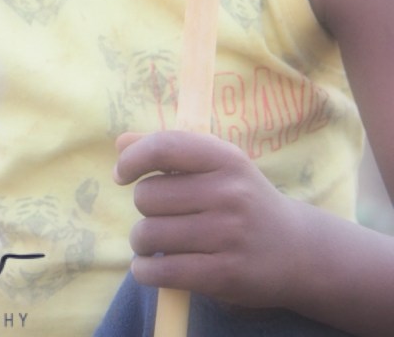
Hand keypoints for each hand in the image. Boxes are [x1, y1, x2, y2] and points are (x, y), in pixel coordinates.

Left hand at [114, 130, 304, 309]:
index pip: (164, 147)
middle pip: (148, 195)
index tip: (121, 174)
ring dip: (141, 241)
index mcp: (225, 158)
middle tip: (160, 215)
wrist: (298, 251)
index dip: (132, 159)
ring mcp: (228, 235)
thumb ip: (170, 150)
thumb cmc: (244, 200)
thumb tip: (121, 143)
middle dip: (144, 207)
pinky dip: (144, 271)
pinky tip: (149, 267)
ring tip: (154, 242)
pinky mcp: (225, 275)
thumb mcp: (217, 165)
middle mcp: (229, 193)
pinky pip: (162, 271)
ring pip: (149, 234)